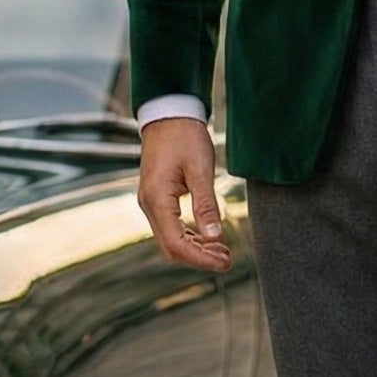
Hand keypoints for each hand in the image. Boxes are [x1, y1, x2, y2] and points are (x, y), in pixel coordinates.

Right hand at [137, 117, 231, 271]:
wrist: (168, 113)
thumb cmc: (184, 136)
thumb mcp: (200, 169)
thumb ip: (206, 204)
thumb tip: (214, 237)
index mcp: (157, 199)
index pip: (177, 243)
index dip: (201, 258)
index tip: (225, 262)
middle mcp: (148, 204)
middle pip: (170, 248)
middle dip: (199, 258)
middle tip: (227, 259)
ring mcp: (150, 202)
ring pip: (170, 240)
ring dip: (195, 249)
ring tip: (223, 250)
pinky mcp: (156, 198)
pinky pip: (170, 227)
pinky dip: (189, 236)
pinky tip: (209, 236)